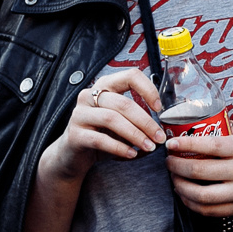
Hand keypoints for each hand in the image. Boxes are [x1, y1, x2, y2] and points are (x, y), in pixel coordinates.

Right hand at [36, 67, 165, 186]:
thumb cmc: (100, 135)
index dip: (148, 90)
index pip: (130, 76)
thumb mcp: (121, 124)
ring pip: (112, 119)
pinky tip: (131, 154)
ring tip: (149, 146)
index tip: (159, 108)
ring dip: (135, 134)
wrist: (72, 155)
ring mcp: (79, 114)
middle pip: (123, 103)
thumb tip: (160, 130)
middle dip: (146, 122)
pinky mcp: (74, 134)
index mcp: (104, 86)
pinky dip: (120, 148)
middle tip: (159, 137)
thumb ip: (137, 121)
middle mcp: (89, 95)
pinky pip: (101, 139)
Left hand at [168, 120, 232, 231]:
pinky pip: (210, 211)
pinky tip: (186, 196)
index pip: (209, 146)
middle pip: (199, 171)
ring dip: (181, 187)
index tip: (171, 144)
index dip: (186, 145)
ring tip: (174, 180)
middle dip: (176, 167)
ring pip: (201, 195)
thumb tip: (212, 122)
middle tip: (169, 161)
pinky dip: (192, 204)